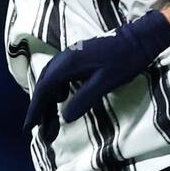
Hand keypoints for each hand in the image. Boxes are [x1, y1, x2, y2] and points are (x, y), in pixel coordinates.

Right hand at [23, 11, 169, 130]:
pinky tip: (63, 100)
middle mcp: (65, 58)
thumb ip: (84, 100)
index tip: (29, 127)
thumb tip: (65, 117)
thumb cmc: (125, 60)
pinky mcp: (80, 57)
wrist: (140, 38)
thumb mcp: (105, 83)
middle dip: (42, 110)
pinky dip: (58, 91)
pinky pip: (61, 76)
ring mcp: (72, 56)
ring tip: (52, 123)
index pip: (44, 89)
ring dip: (50, 102)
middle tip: (44, 133)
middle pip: (45, 86)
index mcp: (68, 64)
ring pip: (53, 81)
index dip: (35, 109)